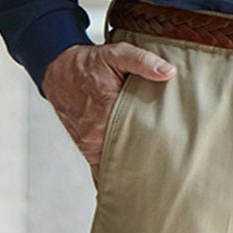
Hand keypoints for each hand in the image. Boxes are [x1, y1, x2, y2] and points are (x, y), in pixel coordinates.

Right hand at [41, 41, 176, 180]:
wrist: (59, 72)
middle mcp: (96, 132)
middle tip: (169, 164)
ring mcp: (89, 143)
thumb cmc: (90, 63)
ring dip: (131, 166)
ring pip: (114, 164)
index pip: (137, 135)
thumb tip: (169, 71)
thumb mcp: (117, 54)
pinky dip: (114, 171)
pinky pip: (101, 166)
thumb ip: (142, 61)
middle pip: (127, 154)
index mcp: (107, 109)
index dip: (155, 143)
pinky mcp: (85, 147)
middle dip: (146, 159)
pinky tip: (130, 178)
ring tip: (154, 172)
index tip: (173, 150)